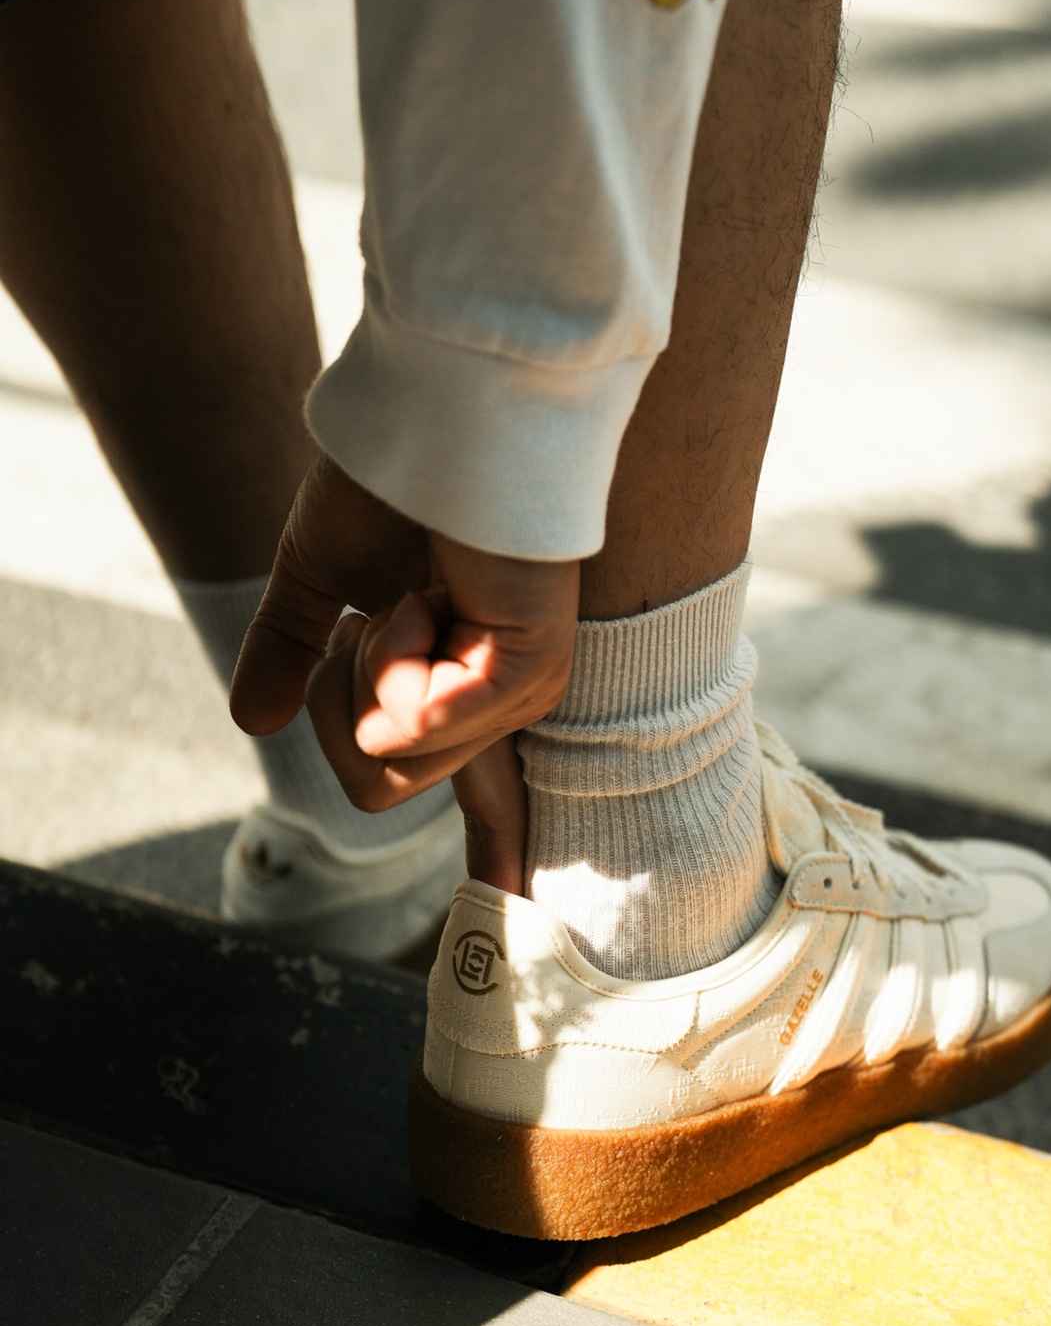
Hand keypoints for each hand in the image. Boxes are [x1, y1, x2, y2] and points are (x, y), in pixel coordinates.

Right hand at [230, 454, 577, 887]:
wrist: (438, 415)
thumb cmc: (393, 482)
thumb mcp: (320, 577)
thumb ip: (291, 649)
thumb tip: (250, 723)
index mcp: (462, 689)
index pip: (485, 799)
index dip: (495, 857)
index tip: (517, 910)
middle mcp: (497, 706)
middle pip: (375, 788)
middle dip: (342, 696)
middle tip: (378, 610)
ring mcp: (515, 696)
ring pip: (387, 761)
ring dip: (368, 664)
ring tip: (417, 587)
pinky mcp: (525, 674)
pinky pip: (418, 728)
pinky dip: (392, 659)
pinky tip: (429, 592)